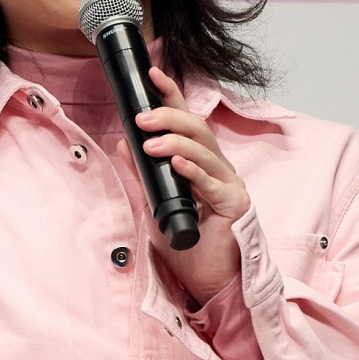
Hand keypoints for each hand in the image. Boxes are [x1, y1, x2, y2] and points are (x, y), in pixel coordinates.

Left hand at [118, 67, 251, 304]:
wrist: (210, 285)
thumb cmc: (189, 248)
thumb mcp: (156, 206)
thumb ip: (143, 175)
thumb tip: (123, 142)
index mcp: (201, 164)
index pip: (187, 121)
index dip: (171, 95)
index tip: (151, 74)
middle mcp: (219, 169)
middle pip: (198, 130)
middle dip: (168, 117)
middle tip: (141, 118)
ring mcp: (229, 185)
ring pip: (205, 150)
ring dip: (175, 142)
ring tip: (149, 144)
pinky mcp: (234, 205)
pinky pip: (212, 182)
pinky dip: (192, 170)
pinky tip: (175, 164)